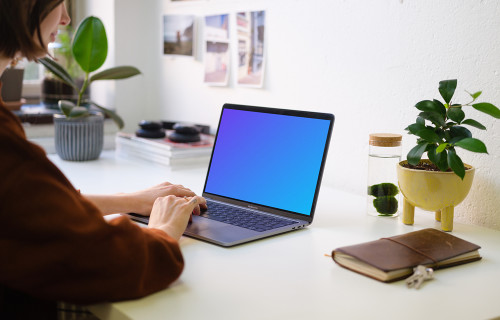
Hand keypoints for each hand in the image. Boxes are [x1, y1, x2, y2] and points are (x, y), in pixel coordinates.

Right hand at [84, 181, 206, 215]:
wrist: (135, 201)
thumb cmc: (141, 203)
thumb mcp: (153, 199)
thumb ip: (162, 200)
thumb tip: (165, 207)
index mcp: (166, 186)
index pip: (181, 189)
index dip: (187, 196)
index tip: (190, 200)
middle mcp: (171, 187)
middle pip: (187, 191)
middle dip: (193, 198)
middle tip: (198, 206)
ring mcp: (173, 192)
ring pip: (190, 195)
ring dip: (195, 201)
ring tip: (199, 209)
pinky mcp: (175, 199)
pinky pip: (190, 200)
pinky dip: (197, 203)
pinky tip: (199, 208)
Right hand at [148, 195, 205, 239]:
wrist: (161, 233)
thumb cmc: (157, 230)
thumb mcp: (154, 218)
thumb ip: (160, 214)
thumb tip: (166, 217)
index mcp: (160, 200)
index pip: (171, 199)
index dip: (176, 205)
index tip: (179, 209)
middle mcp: (169, 198)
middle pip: (180, 199)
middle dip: (184, 205)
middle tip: (188, 213)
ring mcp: (178, 202)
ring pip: (188, 199)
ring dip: (193, 205)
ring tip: (196, 212)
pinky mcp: (186, 206)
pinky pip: (196, 199)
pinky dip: (201, 200)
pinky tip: (204, 202)